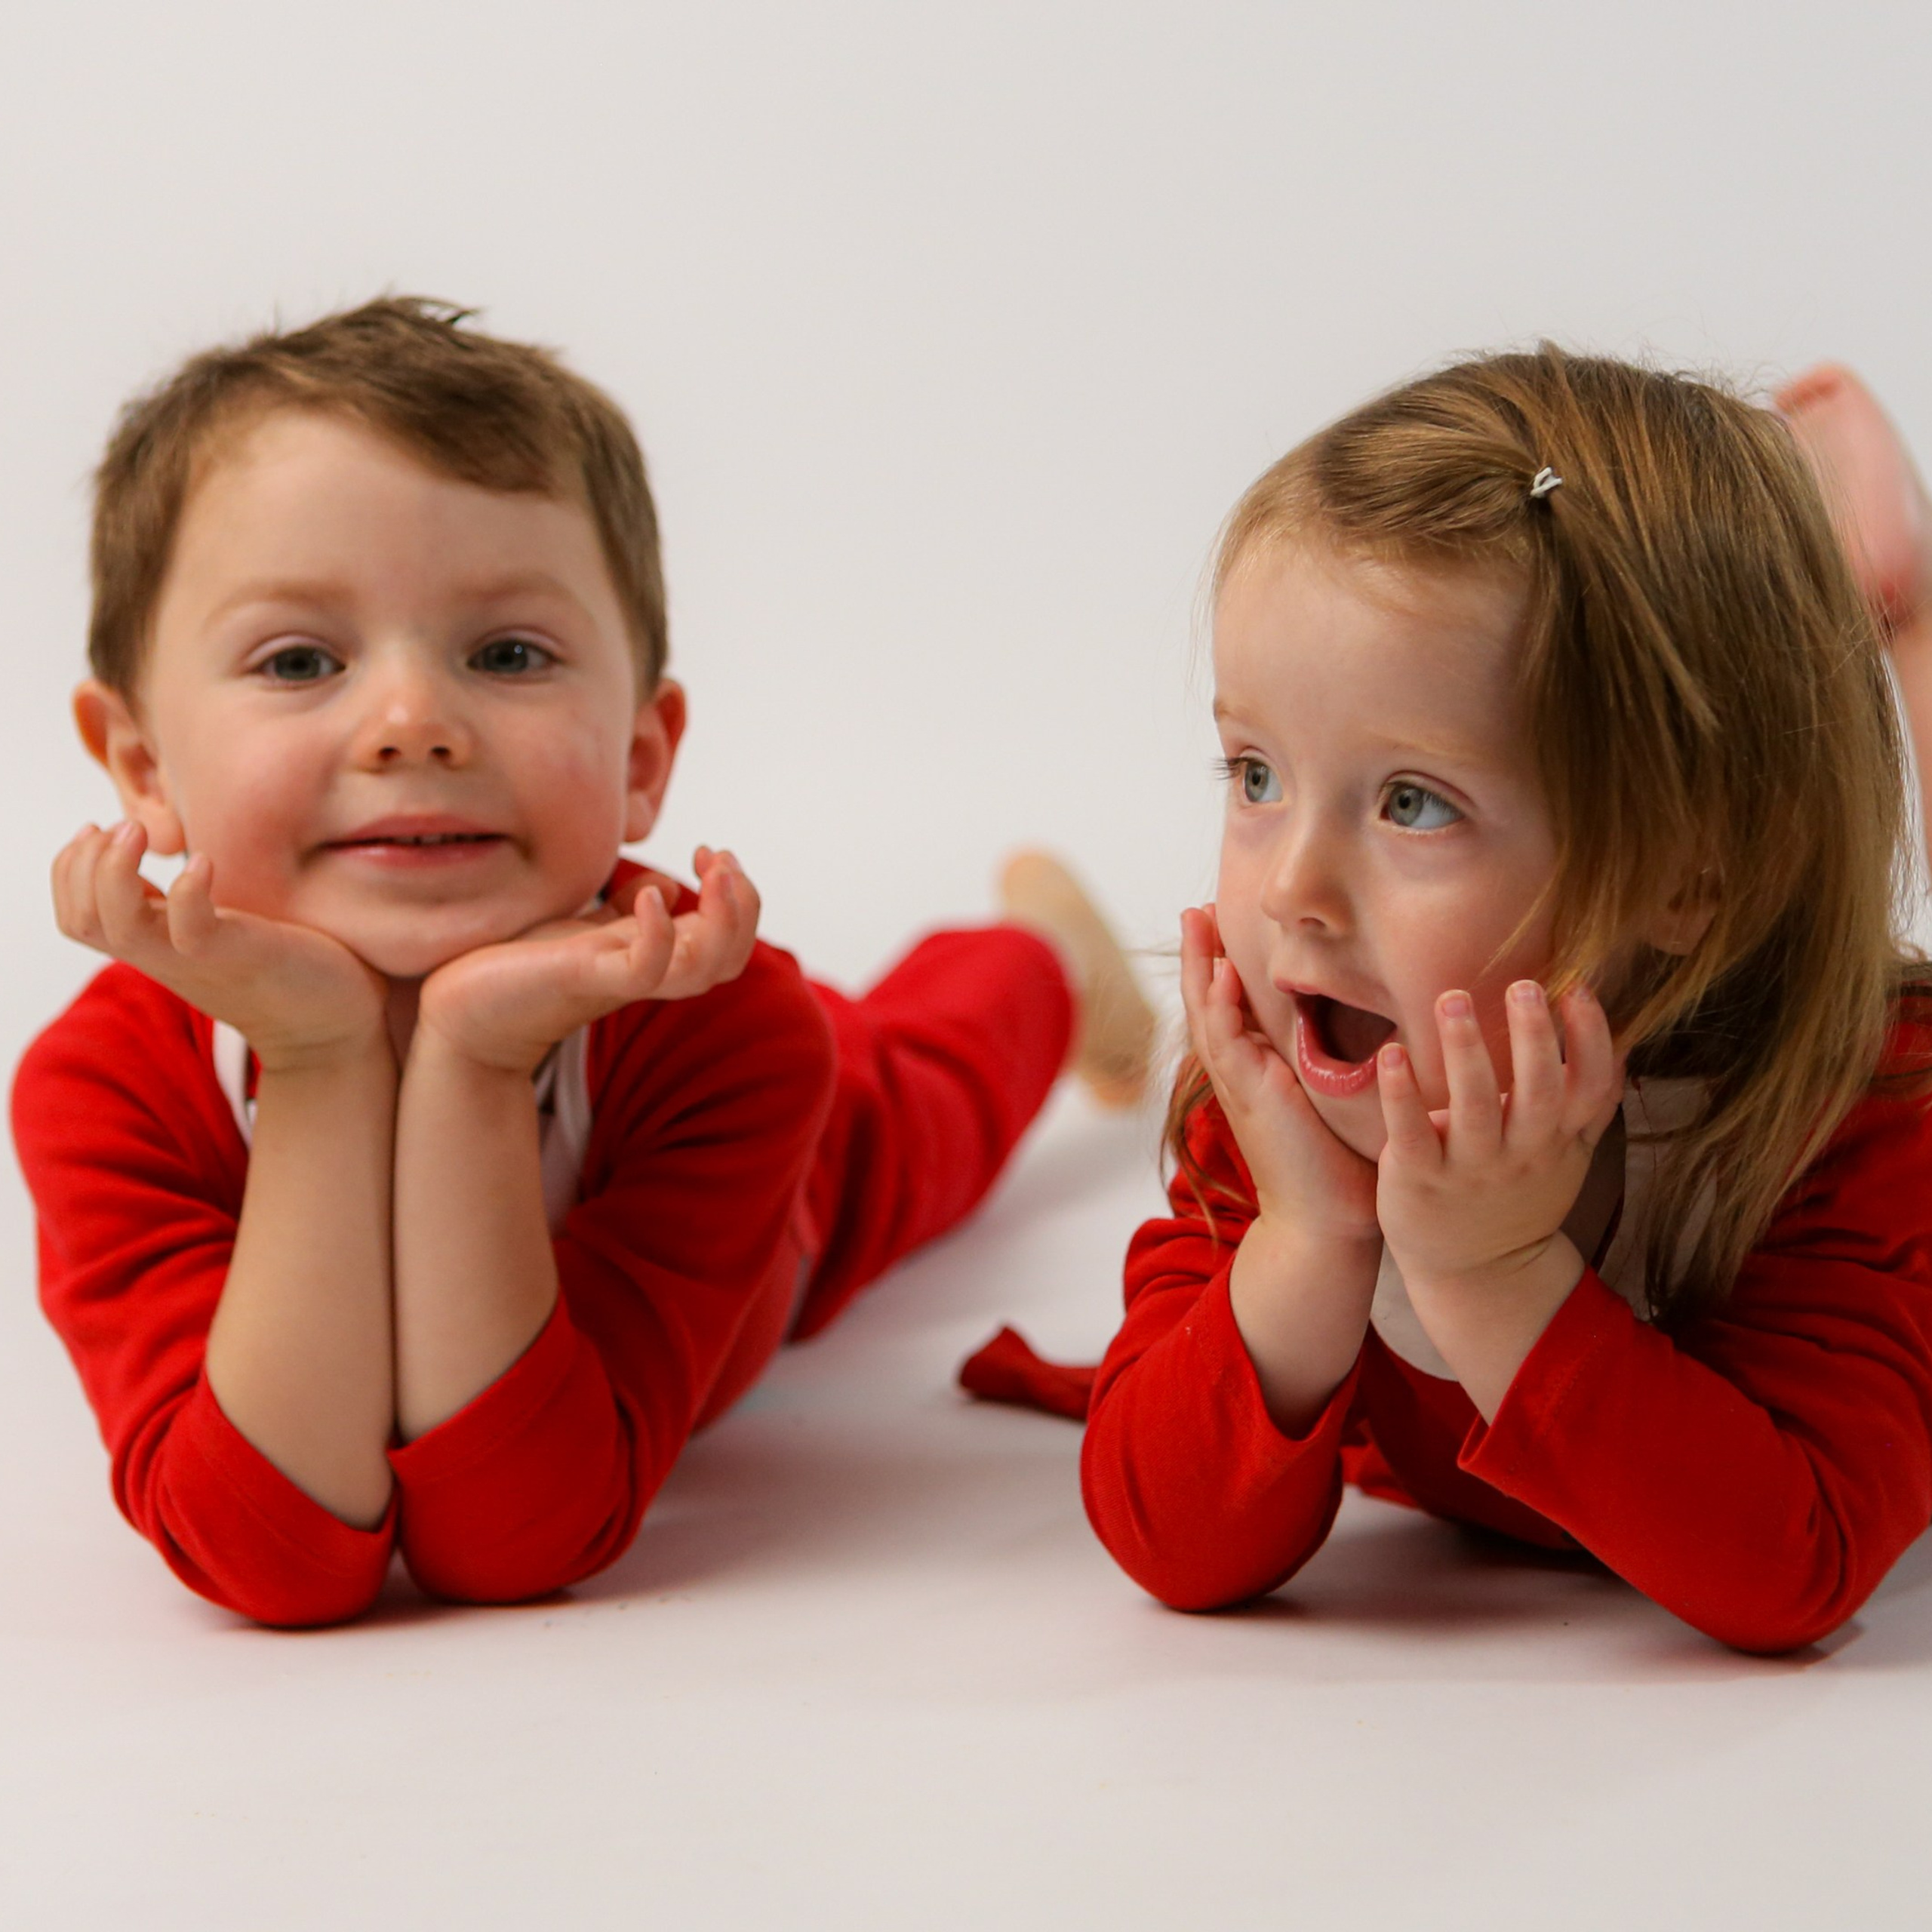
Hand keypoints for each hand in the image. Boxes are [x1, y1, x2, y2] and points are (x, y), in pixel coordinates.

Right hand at [53, 821, 389, 1070]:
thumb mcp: (221, 927)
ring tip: (138, 831)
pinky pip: (192, 932)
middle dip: (80, 865)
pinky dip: (187, 894)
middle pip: (82, 920)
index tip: (97, 827)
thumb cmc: (285, 965)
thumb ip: (187, 904)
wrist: (335, 1024)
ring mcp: (200, 960)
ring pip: (118, 928)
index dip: (70, 867)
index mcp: (157, 944)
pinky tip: (203, 863)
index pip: (77, 914)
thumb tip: (173, 853)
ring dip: (113, 873)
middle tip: (117, 825)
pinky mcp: (241, 958)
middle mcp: (166, 955)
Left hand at [414, 846, 760, 1074]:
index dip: (737, 895)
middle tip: (720, 858)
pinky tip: (651, 894)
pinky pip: (645, 971)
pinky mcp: (584, 980)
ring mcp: (618, 979)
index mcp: (652, 959)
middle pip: (731, 956)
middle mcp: (647, 973)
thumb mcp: (581, 931)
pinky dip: (658, 934)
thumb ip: (623, 912)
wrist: (460, 1014)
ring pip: (706, 967)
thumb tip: (668, 886)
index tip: (709, 851)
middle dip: (744, 902)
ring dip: (723, 917)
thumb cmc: (517, 969)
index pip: (727, 940)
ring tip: (711, 870)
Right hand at [1179, 905, 1379, 1245]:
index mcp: (1259, 1072)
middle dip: (1200, 954)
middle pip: (1208, 1001)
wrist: (1325, 1224)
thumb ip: (1341, 1068)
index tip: (1223, 925)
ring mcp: (1241, 1085)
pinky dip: (1220, 1008)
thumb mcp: (1336, 1103)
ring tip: (1196, 920)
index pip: (1233, 1007)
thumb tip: (1386, 1036)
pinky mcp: (1251, 1098)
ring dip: (1199, 966)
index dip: (1224, 966)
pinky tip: (1221, 974)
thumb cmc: (1339, 1171)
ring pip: (1207, 1014)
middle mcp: (1242, 1074)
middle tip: (1196, 908)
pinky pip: (1227, 1044)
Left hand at [1375, 979, 1622, 1299]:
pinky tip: (1392, 1054)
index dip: (1592, 1039)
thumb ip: (1591, 1101)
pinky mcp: (1419, 1177)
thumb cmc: (1522, 1194)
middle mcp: (1522, 1152)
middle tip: (1524, 986)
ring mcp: (1471, 1167)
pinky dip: (1401, 1094)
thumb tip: (1623, 1037)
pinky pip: (1412, 1133)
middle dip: (1534, 1039)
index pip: (1592, 1086)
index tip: (1578, 989)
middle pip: (1539, 1093)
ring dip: (1464, 1051)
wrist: (1480, 1272)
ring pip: (1474, 1107)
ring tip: (1452, 999)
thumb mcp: (1568, 1152)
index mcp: (1559, 1138)